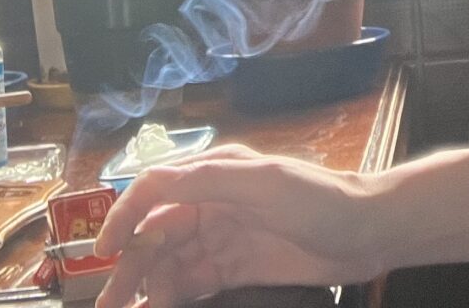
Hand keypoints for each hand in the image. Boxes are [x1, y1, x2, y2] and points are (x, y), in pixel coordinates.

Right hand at [94, 144, 381, 307]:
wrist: (366, 231)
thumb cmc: (318, 198)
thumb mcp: (264, 182)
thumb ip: (210, 180)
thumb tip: (156, 183)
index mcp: (216, 173)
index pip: (155, 189)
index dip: (124, 215)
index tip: (102, 251)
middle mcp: (212, 202)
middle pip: (156, 234)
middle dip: (129, 266)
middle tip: (109, 305)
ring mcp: (222, 237)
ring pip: (169, 263)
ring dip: (146, 288)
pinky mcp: (234, 267)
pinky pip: (192, 282)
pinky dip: (170, 298)